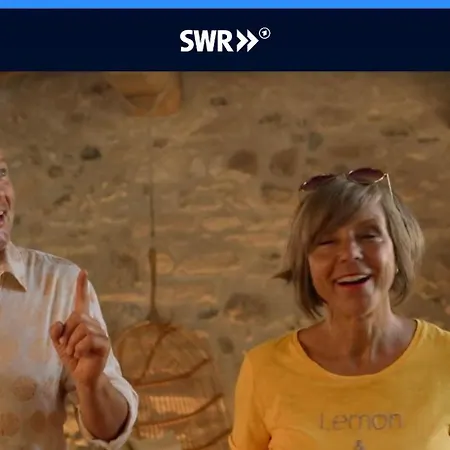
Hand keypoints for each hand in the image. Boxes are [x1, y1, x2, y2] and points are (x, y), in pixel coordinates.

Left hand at [50, 270, 109, 387]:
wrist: (84, 377)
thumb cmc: (74, 359)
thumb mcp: (60, 345)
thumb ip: (56, 333)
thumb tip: (58, 323)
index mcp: (84, 322)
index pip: (82, 301)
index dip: (81, 287)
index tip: (83, 272)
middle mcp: (94, 324)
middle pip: (77, 317)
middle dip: (67, 333)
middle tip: (67, 346)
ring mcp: (101, 333)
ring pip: (82, 329)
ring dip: (72, 344)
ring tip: (75, 352)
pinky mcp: (105, 343)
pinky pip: (87, 339)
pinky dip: (79, 349)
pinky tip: (81, 355)